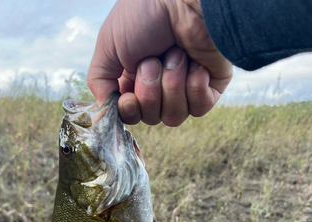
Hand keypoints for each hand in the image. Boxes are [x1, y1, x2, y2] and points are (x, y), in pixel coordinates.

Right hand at [87, 0, 232, 125]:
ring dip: (171, 85)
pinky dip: (194, 86)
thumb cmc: (145, 14)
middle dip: (150, 90)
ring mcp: (187, 86)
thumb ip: (100, 82)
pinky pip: (199, 108)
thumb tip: (105, 114)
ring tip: (176, 55)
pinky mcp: (212, 86)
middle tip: (153, 60)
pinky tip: (196, 64)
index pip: (131, 114)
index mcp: (136, 77)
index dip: (129, 111)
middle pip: (151, 117)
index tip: (128, 98)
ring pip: (174, 116)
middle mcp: (161, 85)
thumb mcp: (108, 46)